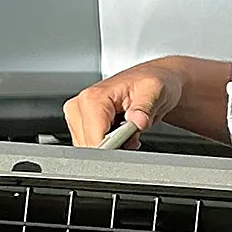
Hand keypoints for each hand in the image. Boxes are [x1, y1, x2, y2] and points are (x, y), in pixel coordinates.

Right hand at [62, 61, 184, 147]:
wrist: (148, 82)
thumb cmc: (149, 84)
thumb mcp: (154, 91)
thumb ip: (145, 107)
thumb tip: (138, 121)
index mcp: (93, 98)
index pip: (94, 139)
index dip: (115, 147)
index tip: (130, 143)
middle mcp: (79, 107)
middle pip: (92, 146)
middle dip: (115, 147)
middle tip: (133, 132)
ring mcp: (77, 118)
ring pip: (92, 149)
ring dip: (114, 147)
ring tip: (128, 130)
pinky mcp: (80, 126)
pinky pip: (93, 147)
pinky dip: (110, 146)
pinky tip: (121, 134)